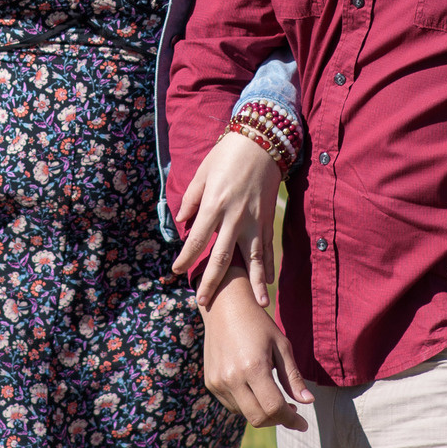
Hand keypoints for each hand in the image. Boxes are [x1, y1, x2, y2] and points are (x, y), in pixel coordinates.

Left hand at [170, 131, 283, 308]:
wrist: (262, 142)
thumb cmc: (227, 155)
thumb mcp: (202, 172)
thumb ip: (191, 200)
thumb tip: (182, 222)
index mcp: (214, 205)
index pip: (197, 240)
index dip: (186, 258)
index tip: (177, 271)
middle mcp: (234, 217)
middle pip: (222, 257)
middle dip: (212, 281)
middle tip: (204, 301)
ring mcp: (255, 220)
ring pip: (253, 259)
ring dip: (254, 283)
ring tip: (258, 305)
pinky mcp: (268, 219)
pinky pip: (268, 248)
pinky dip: (269, 266)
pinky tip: (269, 282)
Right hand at [202, 275, 312, 430]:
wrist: (224, 307)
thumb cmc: (258, 323)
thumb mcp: (281, 346)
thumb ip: (293, 377)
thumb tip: (308, 402)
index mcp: (253, 367)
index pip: (273, 408)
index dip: (291, 420)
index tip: (303, 423)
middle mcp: (232, 377)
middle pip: (258, 418)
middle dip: (278, 420)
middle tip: (292, 412)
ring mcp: (218, 381)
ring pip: (245, 414)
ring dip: (263, 412)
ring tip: (275, 397)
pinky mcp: (210, 382)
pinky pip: (232, 405)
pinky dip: (248, 405)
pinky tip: (256, 390)